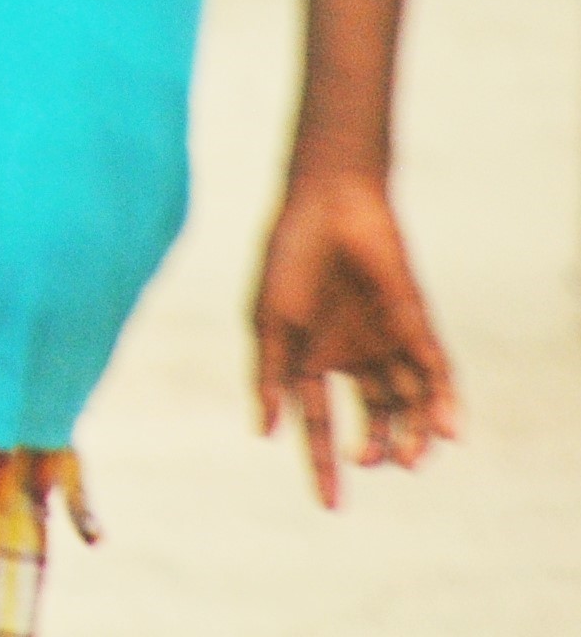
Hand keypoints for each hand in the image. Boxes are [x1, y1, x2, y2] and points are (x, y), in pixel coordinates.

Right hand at [252, 167, 457, 506]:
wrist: (326, 204)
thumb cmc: (288, 258)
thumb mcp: (269, 324)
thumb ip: (270, 377)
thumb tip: (265, 433)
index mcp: (310, 358)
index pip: (318, 423)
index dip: (322, 463)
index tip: (330, 506)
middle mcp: (352, 355)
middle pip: (375, 418)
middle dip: (378, 449)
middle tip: (374, 463)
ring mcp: (385, 340)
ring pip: (409, 402)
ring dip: (414, 434)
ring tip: (410, 457)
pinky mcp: (414, 323)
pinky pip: (434, 369)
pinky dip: (443, 401)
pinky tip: (447, 429)